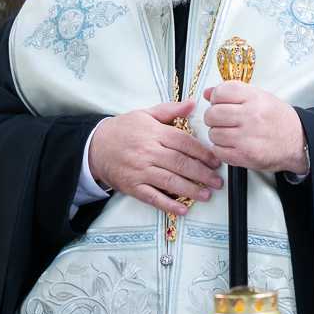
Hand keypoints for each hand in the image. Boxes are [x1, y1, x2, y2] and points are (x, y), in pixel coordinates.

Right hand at [88, 100, 222, 215]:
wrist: (95, 146)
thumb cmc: (123, 129)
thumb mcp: (145, 114)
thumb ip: (170, 110)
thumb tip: (193, 104)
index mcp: (154, 132)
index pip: (184, 142)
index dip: (202, 153)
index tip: (216, 161)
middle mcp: (148, 152)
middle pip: (180, 163)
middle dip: (202, 174)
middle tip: (217, 182)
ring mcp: (140, 170)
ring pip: (170, 181)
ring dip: (191, 190)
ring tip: (206, 194)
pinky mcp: (132, 186)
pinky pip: (153, 197)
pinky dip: (169, 204)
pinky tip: (183, 209)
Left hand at [203, 84, 308, 175]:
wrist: (299, 142)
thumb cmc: (279, 120)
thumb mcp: (261, 97)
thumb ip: (234, 93)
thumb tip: (208, 92)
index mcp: (254, 99)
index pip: (221, 92)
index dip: (216, 97)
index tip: (220, 102)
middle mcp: (250, 117)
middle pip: (213, 114)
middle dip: (213, 117)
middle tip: (221, 120)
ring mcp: (247, 138)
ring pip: (213, 133)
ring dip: (217, 134)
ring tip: (229, 133)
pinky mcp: (244, 156)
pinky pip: (218, 151)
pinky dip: (221, 149)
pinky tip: (231, 145)